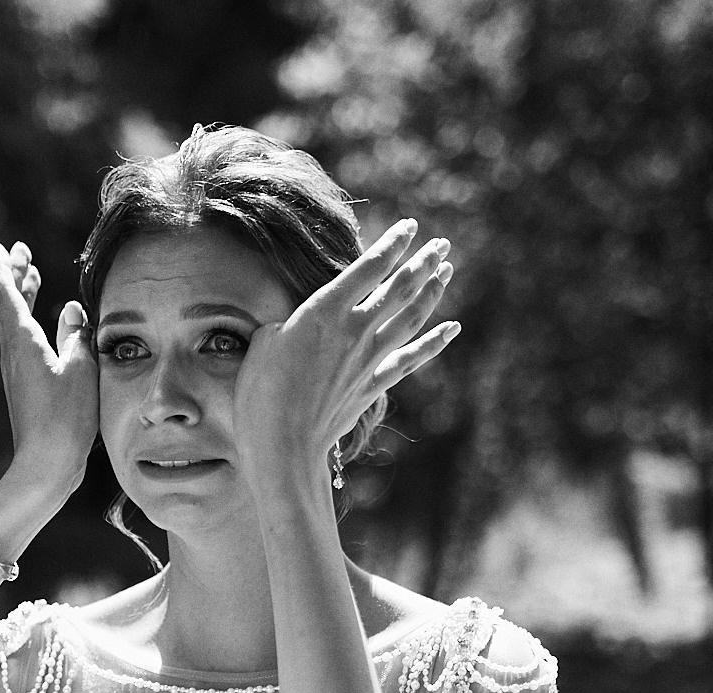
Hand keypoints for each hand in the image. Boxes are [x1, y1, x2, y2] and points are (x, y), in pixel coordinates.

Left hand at [0, 241, 95, 502]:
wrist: (46, 465)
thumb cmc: (65, 418)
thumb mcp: (81, 369)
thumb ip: (78, 335)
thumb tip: (72, 310)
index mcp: (22, 342)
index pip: (6, 294)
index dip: (4, 269)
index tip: (0, 247)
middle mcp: (13, 353)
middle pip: (6, 305)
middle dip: (13, 276)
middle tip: (20, 253)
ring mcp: (17, 371)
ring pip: (14, 323)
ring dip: (21, 297)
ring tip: (31, 276)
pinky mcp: (25, 387)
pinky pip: (23, 342)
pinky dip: (30, 322)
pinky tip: (45, 325)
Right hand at [233, 220, 458, 502]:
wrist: (283, 445)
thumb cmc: (260, 393)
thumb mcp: (263, 343)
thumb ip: (286, 323)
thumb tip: (295, 324)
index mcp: (325, 310)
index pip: (369, 267)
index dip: (393, 244)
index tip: (410, 227)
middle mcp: (356, 329)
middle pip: (400, 288)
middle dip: (423, 262)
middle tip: (442, 244)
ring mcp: (369, 358)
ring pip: (411, 317)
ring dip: (432, 291)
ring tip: (446, 271)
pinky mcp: (374, 385)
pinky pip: (412, 358)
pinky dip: (435, 341)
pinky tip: (452, 328)